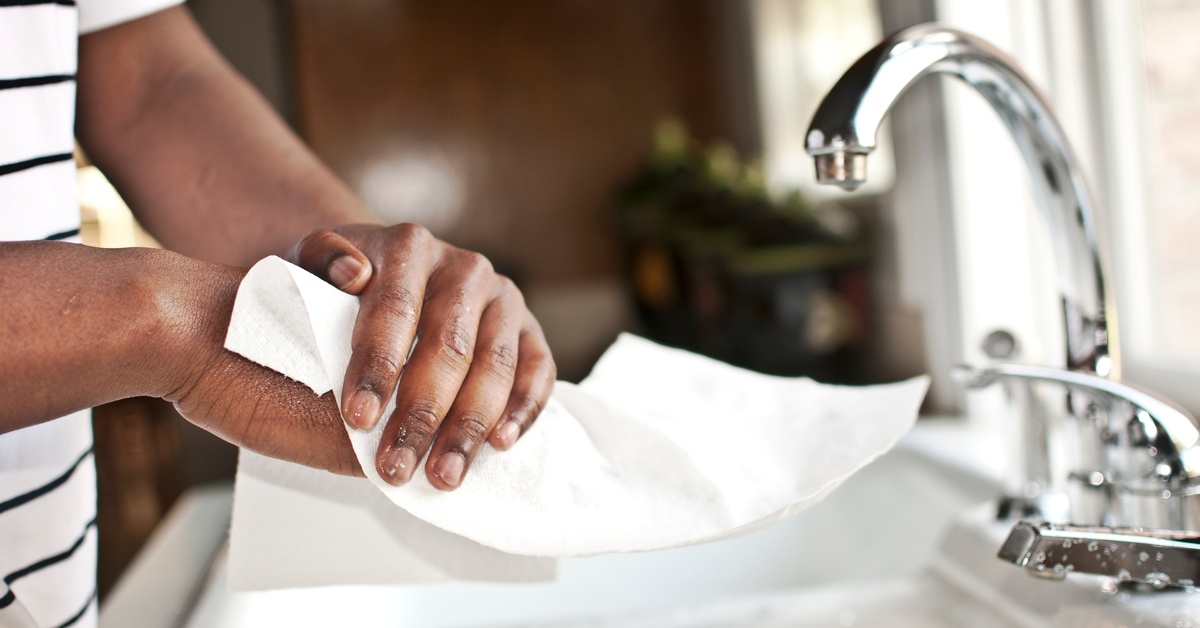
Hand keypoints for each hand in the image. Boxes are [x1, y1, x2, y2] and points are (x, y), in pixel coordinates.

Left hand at [288, 223, 555, 489]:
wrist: (389, 277)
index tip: (358, 420)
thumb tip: (352, 274)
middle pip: (449, 345)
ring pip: (494, 364)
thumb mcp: (310, 262)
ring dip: (470, 426)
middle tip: (396, 467)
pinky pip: (538, 370)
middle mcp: (464, 268)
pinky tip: (499, 444)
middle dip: (422, 414)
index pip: (395, 309)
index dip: (377, 366)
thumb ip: (318, 259)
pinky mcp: (529, 329)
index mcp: (410, 247)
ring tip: (443, 475)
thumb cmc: (341, 286)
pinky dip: (523, 408)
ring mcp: (503, 298)